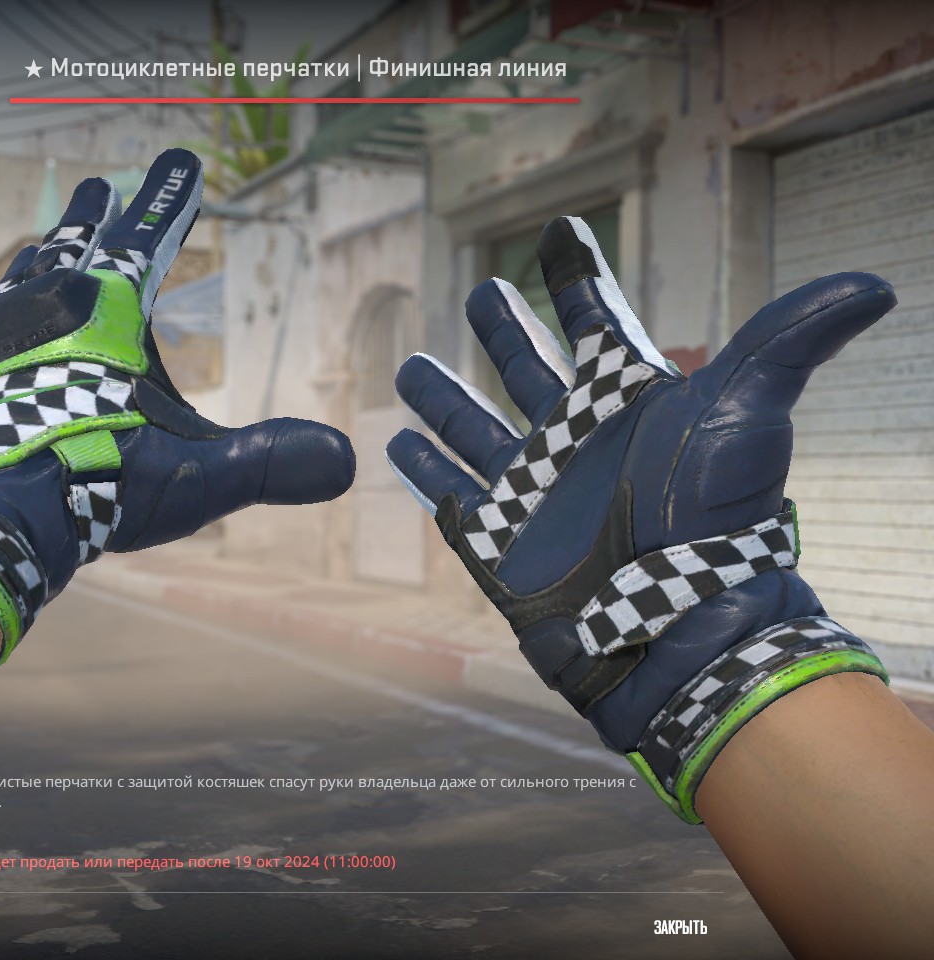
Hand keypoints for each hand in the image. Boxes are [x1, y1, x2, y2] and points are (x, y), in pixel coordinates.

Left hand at [0, 149, 354, 665]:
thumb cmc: (98, 484)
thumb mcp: (200, 476)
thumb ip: (271, 463)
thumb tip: (346, 462)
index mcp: (106, 313)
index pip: (149, 239)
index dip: (169, 201)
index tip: (181, 162)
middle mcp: (42, 308)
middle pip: (73, 248)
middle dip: (93, 218)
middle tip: (98, 190)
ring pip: (15, 284)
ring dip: (35, 262)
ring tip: (41, 246)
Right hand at [387, 216, 895, 820]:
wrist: (674, 635)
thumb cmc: (713, 522)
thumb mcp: (748, 414)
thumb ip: (791, 340)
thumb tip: (877, 284)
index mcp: (627, 403)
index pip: (596, 320)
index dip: (576, 278)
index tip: (558, 232)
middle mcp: (576, 441)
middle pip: (531, 369)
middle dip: (508, 329)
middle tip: (484, 290)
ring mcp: (533, 493)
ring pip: (478, 429)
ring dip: (445, 398)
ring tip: (410, 366)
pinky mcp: (500, 546)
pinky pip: (453, 499)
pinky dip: (425, 473)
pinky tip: (397, 446)